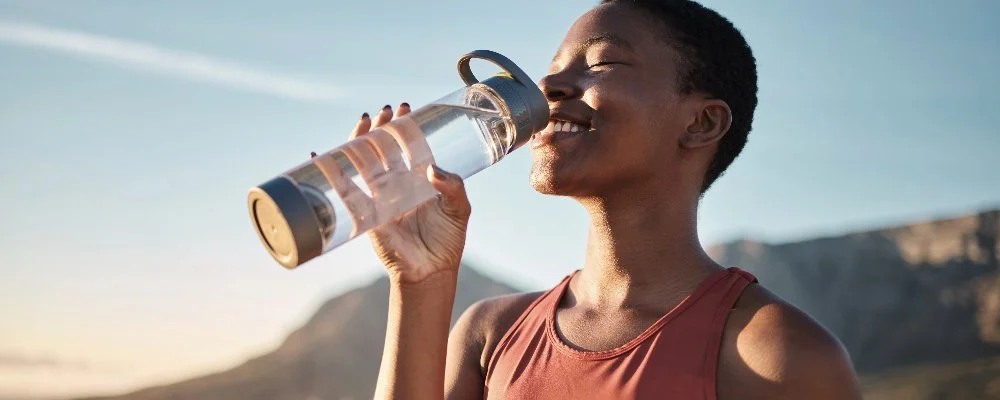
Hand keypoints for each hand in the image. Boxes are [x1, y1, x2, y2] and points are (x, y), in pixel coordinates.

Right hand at [315, 103, 471, 284]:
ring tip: (362, 123)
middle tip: (384, 112)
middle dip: (382, 128)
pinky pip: (345, 191)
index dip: (405, 126)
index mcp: (419, 178)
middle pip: (384, 148)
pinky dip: (331, 173)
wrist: (431, 271)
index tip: (406, 109)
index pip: (409, 145)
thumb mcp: (459, 209)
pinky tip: (320, 156)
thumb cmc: (448, 240)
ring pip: (364, 162)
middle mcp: (398, 183)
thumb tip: (432, 169)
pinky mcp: (365, 213)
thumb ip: (453, 187)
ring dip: (359, 141)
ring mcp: (380, 196)